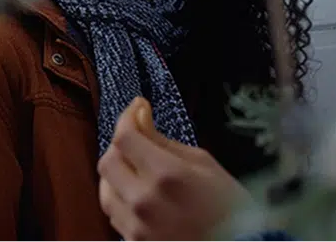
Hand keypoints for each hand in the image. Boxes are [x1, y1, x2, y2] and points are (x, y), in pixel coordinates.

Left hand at [98, 97, 247, 241]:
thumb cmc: (230, 206)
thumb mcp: (204, 163)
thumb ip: (164, 141)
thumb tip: (139, 118)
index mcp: (167, 175)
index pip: (125, 137)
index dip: (127, 117)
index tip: (138, 108)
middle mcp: (144, 201)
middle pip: (107, 162)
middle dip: (120, 143)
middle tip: (138, 136)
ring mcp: (136, 227)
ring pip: (105, 190)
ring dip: (116, 173)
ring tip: (136, 166)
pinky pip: (114, 215)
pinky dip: (121, 198)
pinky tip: (138, 193)